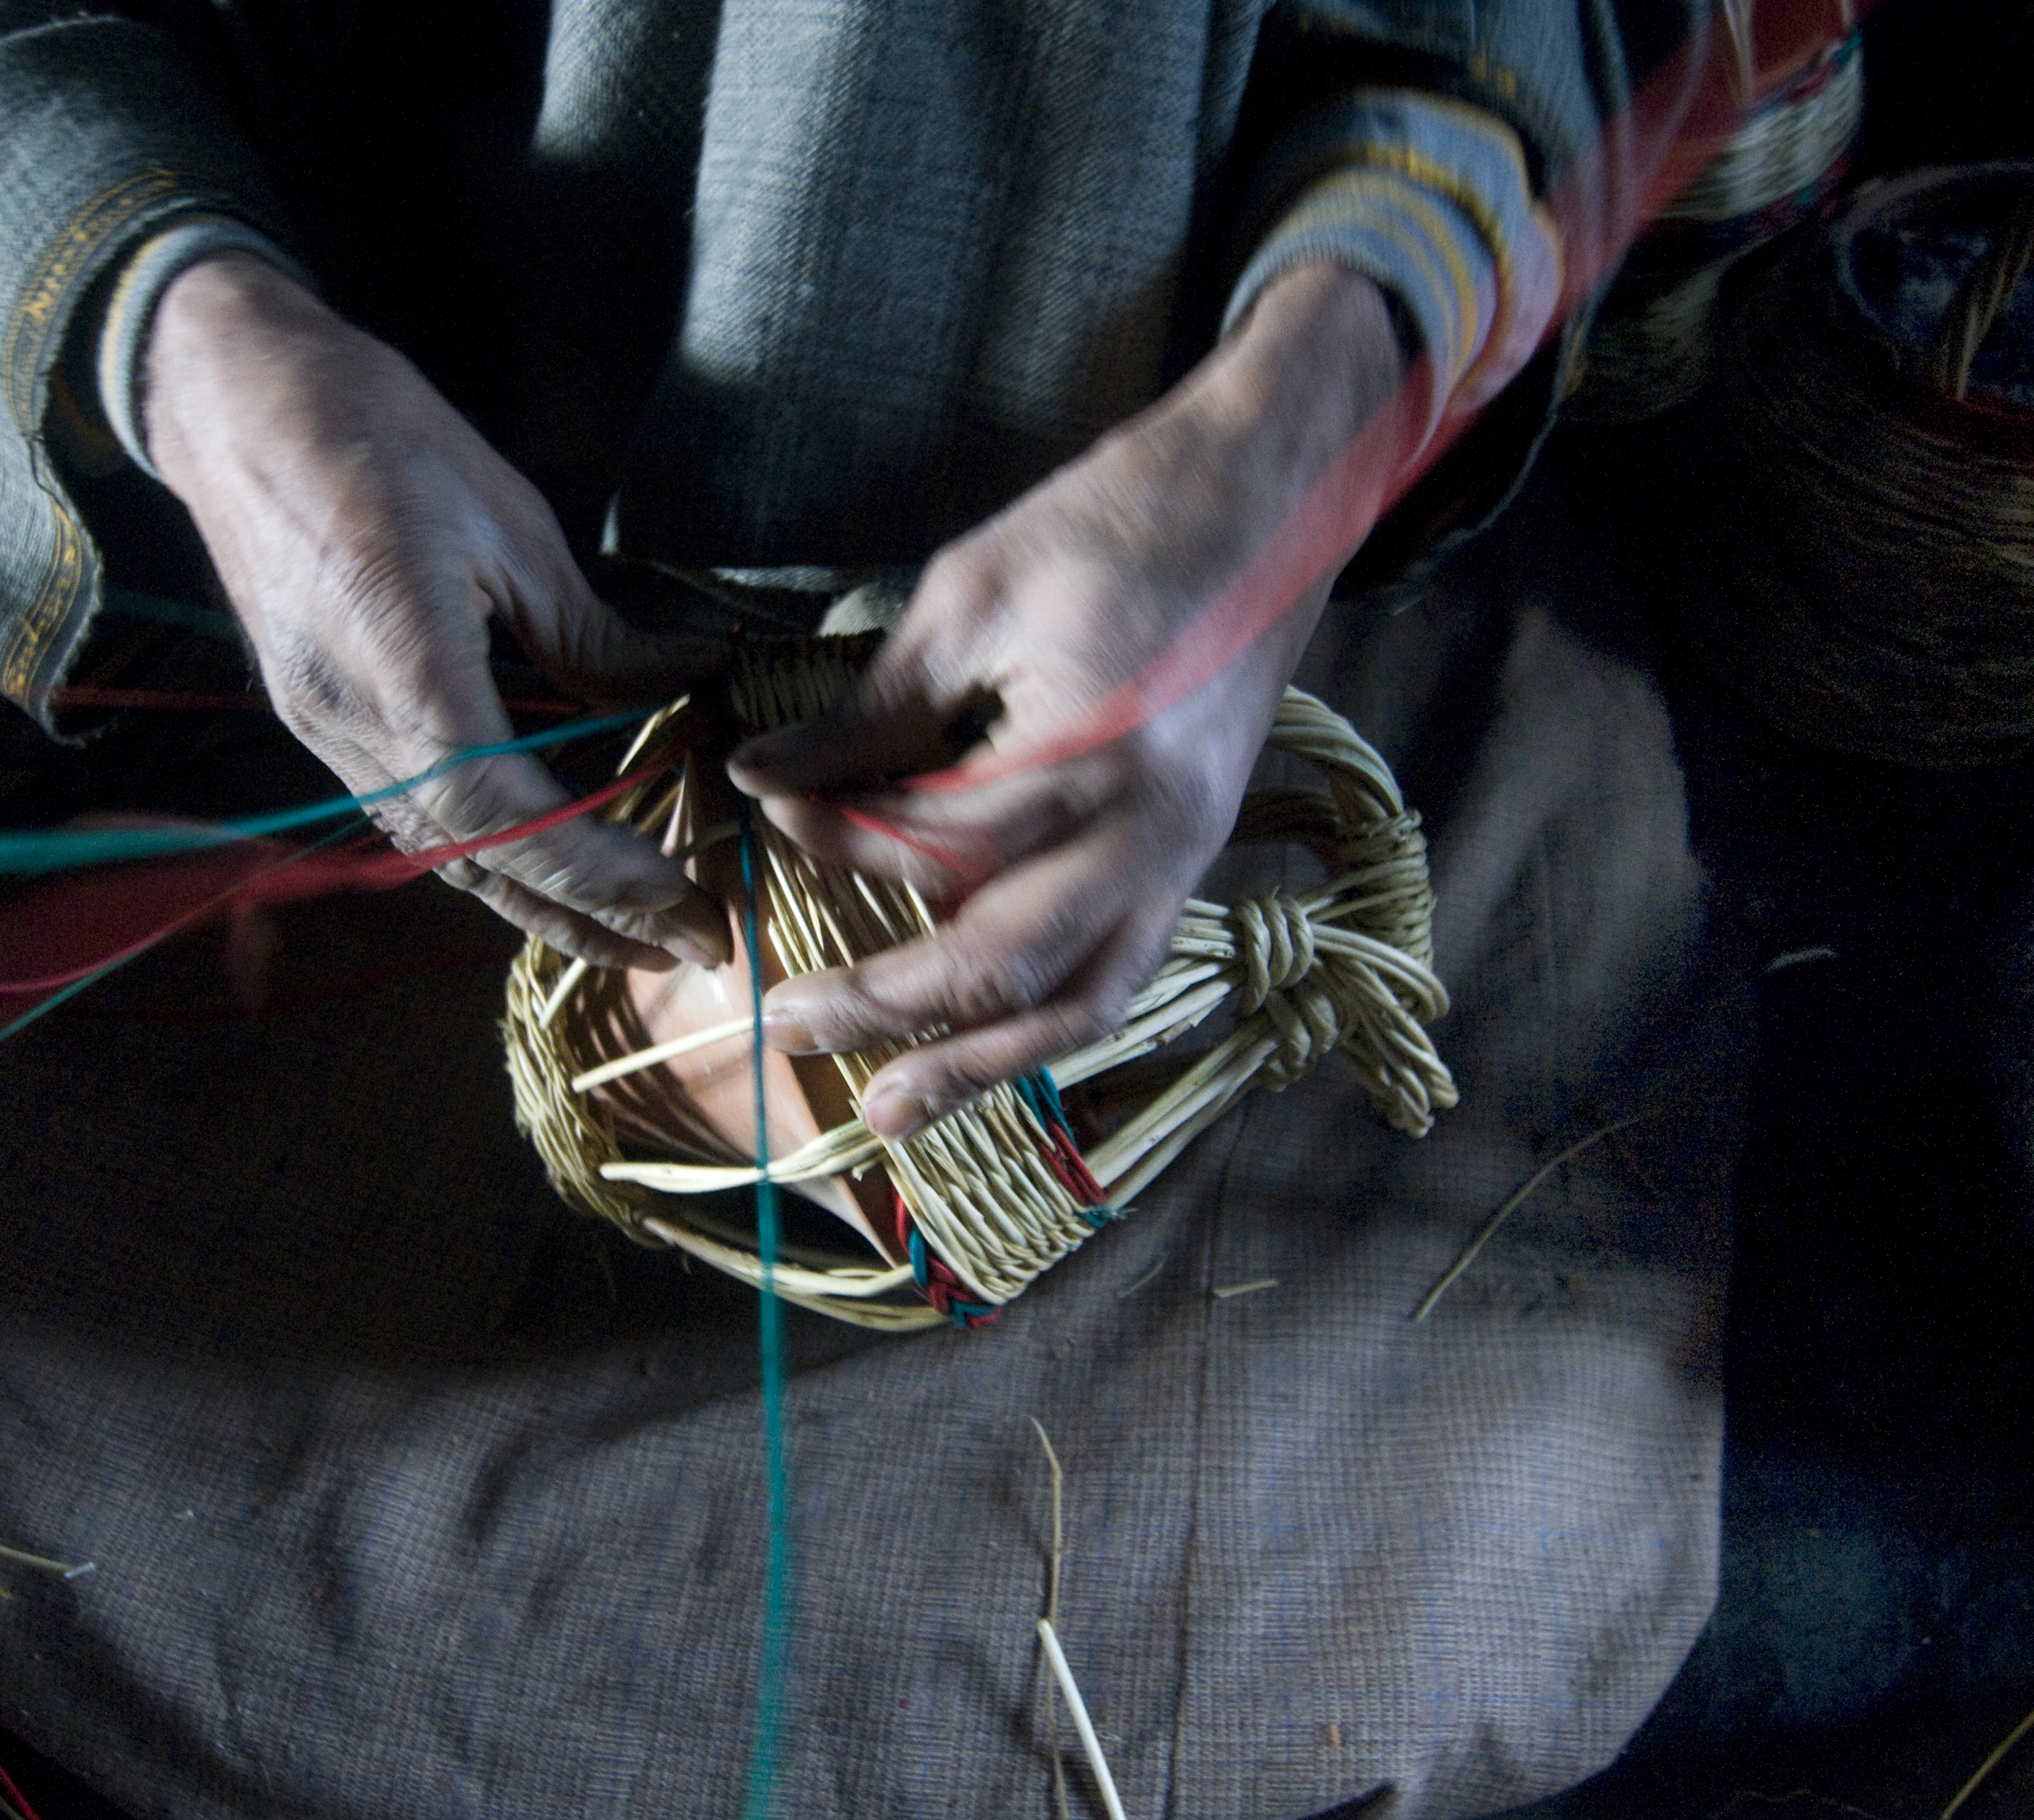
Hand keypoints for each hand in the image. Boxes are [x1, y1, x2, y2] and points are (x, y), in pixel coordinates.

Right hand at [143, 252, 728, 969]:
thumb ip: (592, 632)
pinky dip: (487, 856)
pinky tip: (545, 870)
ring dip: (539, 905)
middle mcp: (352, 720)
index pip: (504, 812)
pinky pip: (410, 818)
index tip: (679, 896)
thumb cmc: (377, 432)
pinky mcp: (317, 722)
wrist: (235, 398)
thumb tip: (686, 680)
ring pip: (440, 855)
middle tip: (690, 950)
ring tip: (633, 936)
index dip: (595, 868)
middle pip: (477, 861)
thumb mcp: (510, 523)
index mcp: (404, 661)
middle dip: (589, 919)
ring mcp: (324, 730)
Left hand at [728, 263, 1409, 1138]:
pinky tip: (984, 1045)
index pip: (939, 844)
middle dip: (889, 1007)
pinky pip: (1121, 972)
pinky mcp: (1194, 858)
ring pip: (1081, 1004)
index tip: (771, 813)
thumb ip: (875, 710)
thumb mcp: (975, 595)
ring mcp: (1184, 857)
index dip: (842, 840)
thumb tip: (762, 780)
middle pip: (1005, 963)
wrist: (1271, 494)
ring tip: (892, 1111)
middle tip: (787, 1028)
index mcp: (1091, 755)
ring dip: (980, 1067)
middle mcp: (1149, 832)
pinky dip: (1047, 1020)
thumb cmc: (1117, 521)